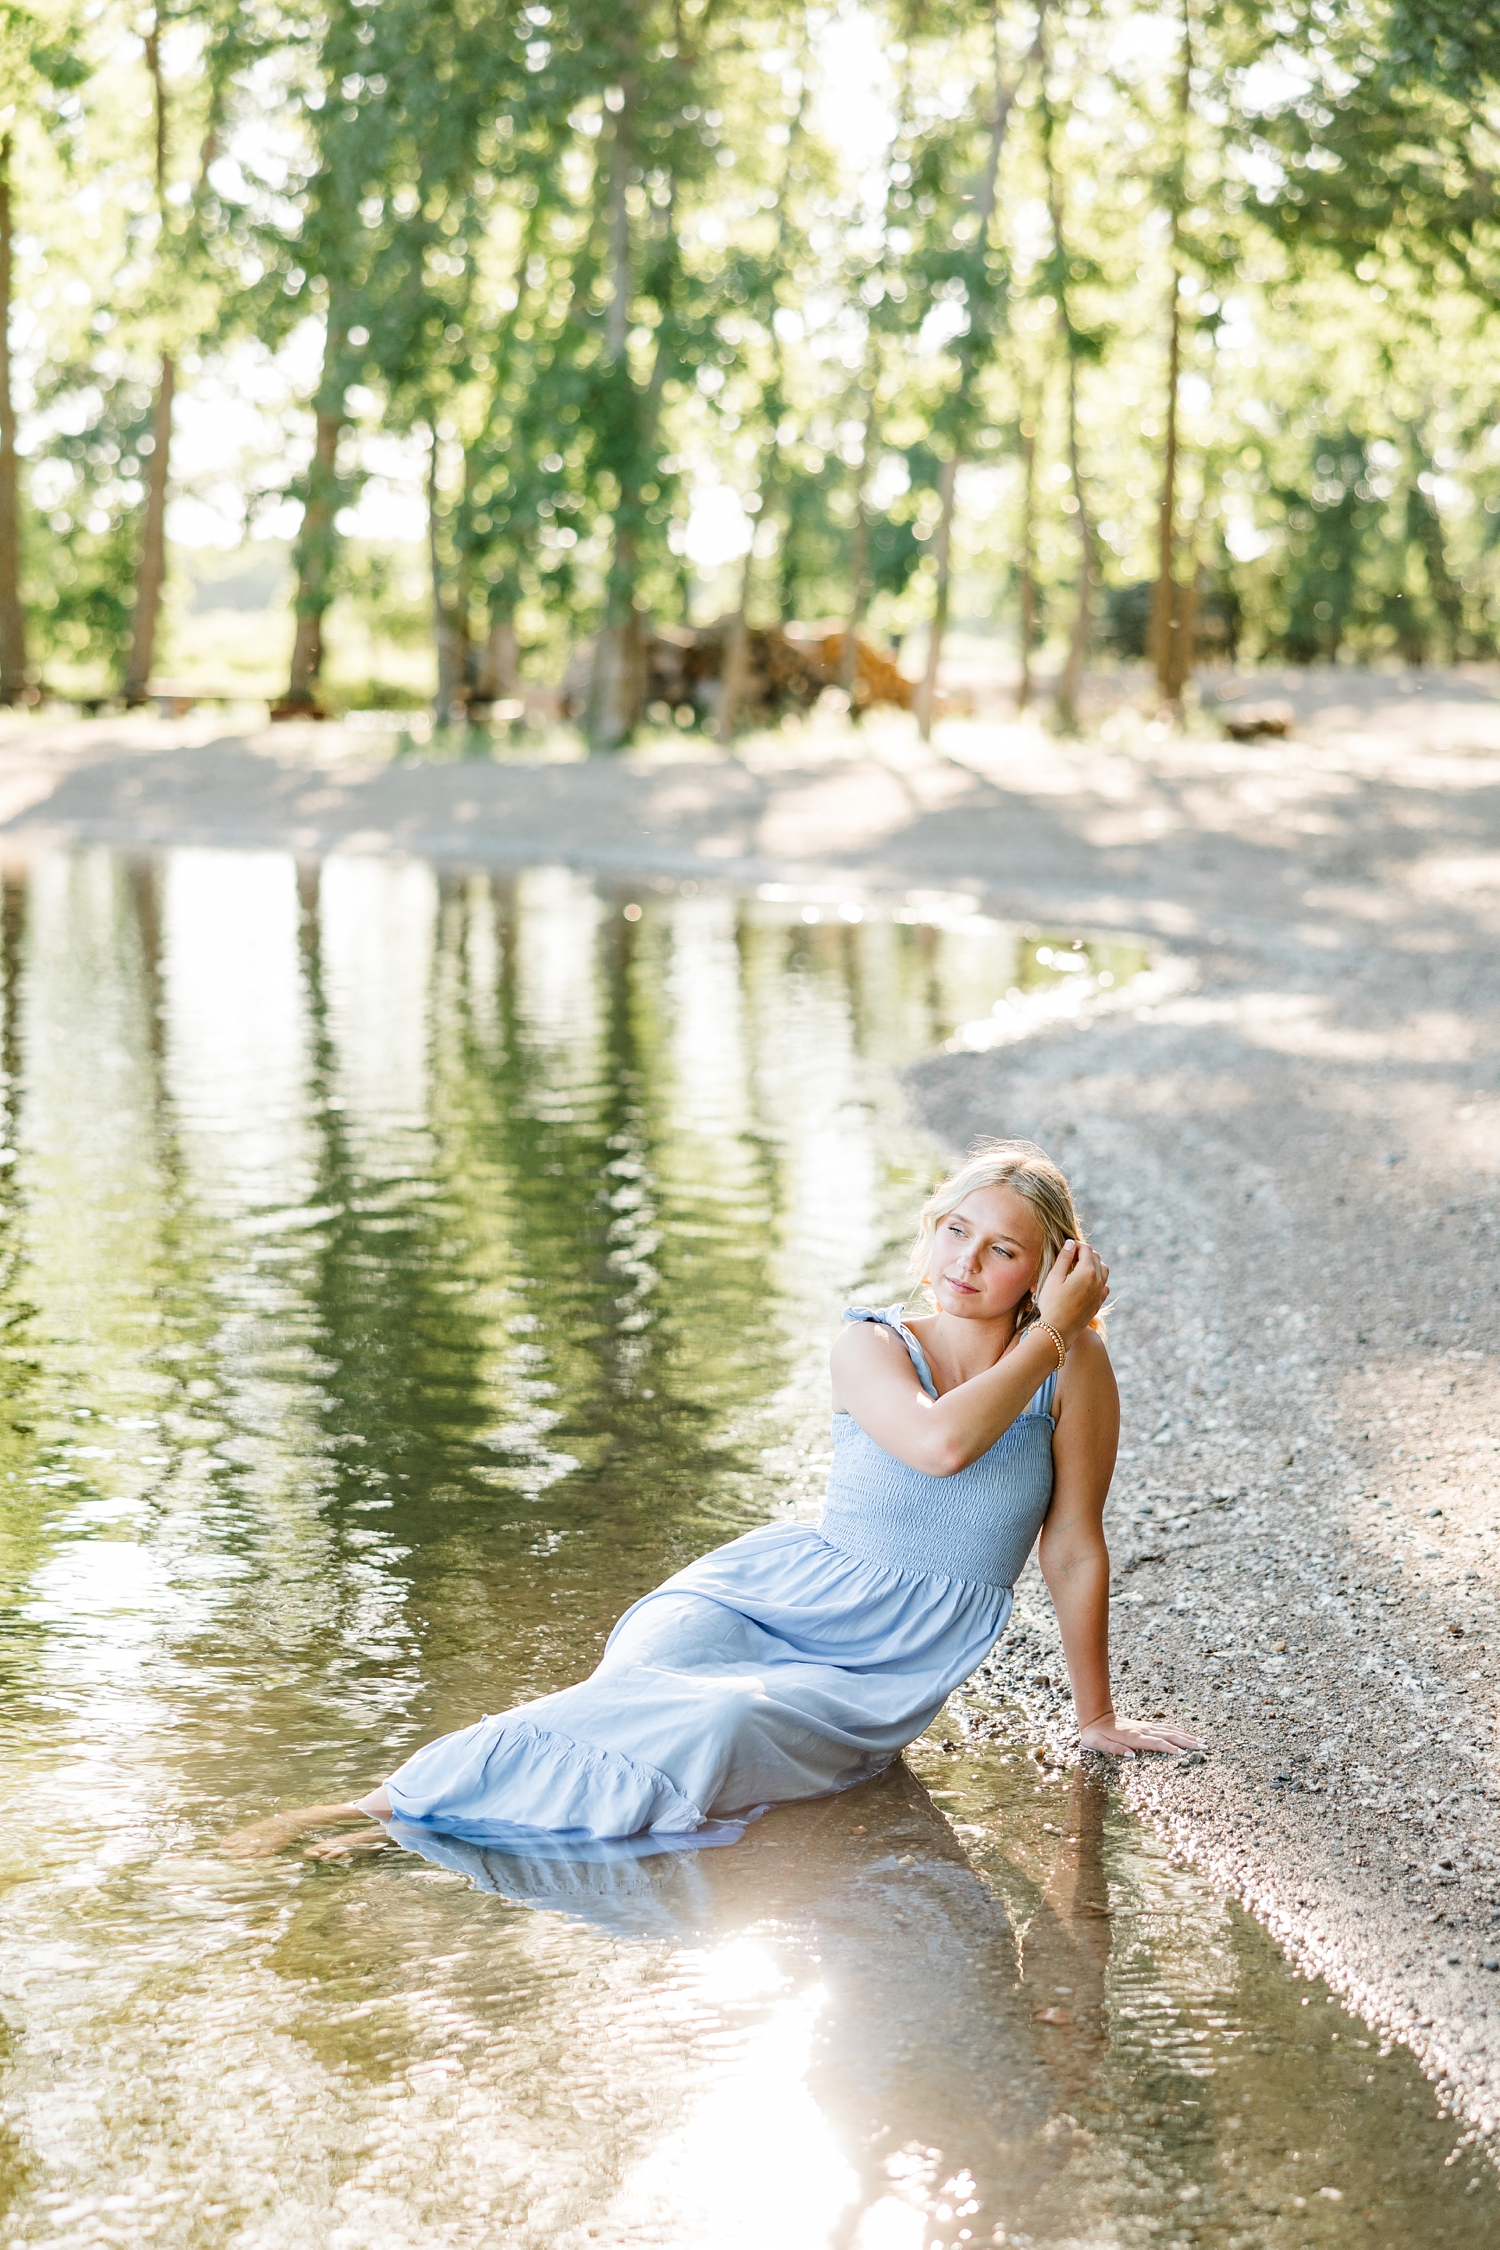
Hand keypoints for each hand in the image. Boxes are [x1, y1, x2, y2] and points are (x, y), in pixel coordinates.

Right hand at [1037, 1238, 1109, 1342]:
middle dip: (1085, 1253)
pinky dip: (1098, 1279)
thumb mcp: (1053, 1278)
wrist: (1058, 1330)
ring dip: (1094, 1264)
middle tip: (1070, 1256)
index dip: (1076, 1245)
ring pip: (1104, 1270)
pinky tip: (1086, 1283)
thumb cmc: (1052, 1303)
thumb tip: (1071, 1243)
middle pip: (1096, 1258)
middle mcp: (1098, 1281)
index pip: (1086, 1249)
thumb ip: (1064, 1259)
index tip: (1067, 1246)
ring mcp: (1100, 1293)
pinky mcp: (1099, 1303)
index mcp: (1087, 1272)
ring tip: (1079, 1267)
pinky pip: (1104, 1286)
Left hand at [1078, 1711, 1204, 1757]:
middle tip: (1203, 1746)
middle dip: (1187, 1741)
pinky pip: (1166, 1728)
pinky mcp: (1147, 1726)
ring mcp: (1146, 1727)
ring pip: (1170, 1730)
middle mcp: (1143, 1731)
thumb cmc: (1096, 1735)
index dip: (1169, 1748)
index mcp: (1133, 1737)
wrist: (1096, 1717)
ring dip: (1187, 1736)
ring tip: (1202, 1741)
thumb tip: (1131, 1756)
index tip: (1184, 1753)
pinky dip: (1179, 1731)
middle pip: (1169, 1735)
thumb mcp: (1099, 1744)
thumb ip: (1114, 1749)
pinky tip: (1187, 1735)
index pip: (1156, 1743)